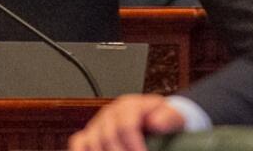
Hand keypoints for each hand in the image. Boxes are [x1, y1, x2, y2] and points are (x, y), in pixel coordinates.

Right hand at [69, 94, 186, 150]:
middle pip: (108, 138)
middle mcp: (110, 113)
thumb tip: (155, 123)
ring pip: (92, 142)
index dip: (134, 146)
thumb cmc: (166, 119)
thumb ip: (168, 118)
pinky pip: (78, 142)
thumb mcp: (173, 115)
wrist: (158, 119)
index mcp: (130, 105)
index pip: (126, 127)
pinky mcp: (90, 134)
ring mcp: (98, 123)